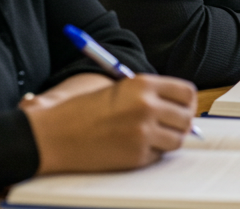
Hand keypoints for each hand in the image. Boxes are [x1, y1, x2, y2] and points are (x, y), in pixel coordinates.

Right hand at [24, 74, 196, 174]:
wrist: (52, 135)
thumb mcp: (120, 90)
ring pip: (177, 140)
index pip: (186, 93)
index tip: (181, 108)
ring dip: (168, 140)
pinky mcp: (136, 155)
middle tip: (168, 126)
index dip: (186, 102)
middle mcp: (147, 106)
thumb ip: (151, 95)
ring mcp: (143, 132)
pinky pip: (158, 156)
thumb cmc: (82, 111)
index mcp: (143, 84)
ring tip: (149, 136)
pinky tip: (132, 147)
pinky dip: (151, 153)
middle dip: (180, 123)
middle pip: (186, 118)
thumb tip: (182, 108)